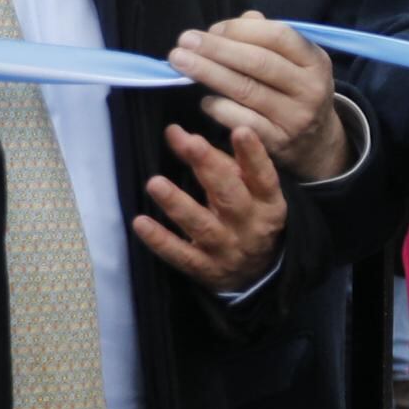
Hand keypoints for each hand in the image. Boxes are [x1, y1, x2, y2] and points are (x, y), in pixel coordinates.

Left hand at [134, 118, 287, 288]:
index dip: (254, 156)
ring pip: (203, 227)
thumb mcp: (250, 193)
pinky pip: (181, 255)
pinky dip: (160, 241)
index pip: (264, 178)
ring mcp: (227, 250)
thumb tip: (180, 134)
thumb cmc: (249, 219)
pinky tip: (141, 223)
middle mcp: (250, 227)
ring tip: (155, 183)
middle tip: (190, 143)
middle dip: (210, 169)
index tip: (240, 131)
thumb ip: (221, 164)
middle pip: (231, 197)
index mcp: (267, 204)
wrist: (258, 276)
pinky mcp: (205, 268)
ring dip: (178, 205)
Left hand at [170, 13, 347, 178]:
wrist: (316, 142)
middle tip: (184, 41)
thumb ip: (266, 38)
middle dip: (216, 49)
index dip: (240, 29)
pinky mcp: (278, 141)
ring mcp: (296, 117)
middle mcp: (311, 89)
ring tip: (180, 61)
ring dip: (208, 73)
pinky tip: (205, 100)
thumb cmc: (294, 91)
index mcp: (316, 61)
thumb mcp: (294, 62)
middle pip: (259, 62)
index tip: (212, 29)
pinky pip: (241, 120)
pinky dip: (218, 107)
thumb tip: (235, 22)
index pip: (278, 36)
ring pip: (246, 90)